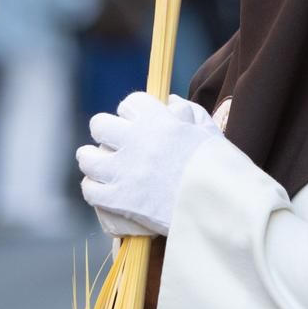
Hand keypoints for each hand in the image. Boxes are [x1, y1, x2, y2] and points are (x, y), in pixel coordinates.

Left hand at [76, 93, 219, 237]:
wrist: (221, 206)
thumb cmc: (221, 168)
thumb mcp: (209, 130)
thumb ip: (188, 111)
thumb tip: (170, 102)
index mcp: (158, 120)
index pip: (130, 103)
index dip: (134, 113)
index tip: (138, 123)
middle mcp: (135, 141)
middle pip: (99, 125)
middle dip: (107, 133)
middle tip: (116, 146)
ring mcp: (124, 171)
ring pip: (86, 157)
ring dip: (94, 160)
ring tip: (103, 168)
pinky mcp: (119, 200)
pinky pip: (89, 189)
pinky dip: (94, 189)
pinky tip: (104, 191)